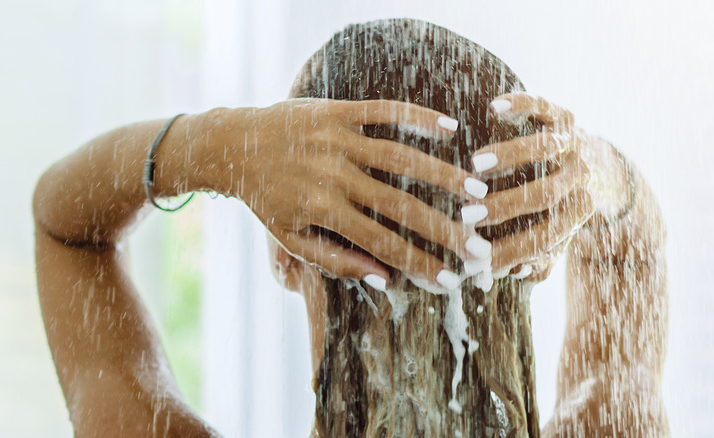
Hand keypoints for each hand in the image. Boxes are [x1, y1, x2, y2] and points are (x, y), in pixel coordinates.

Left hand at [207, 98, 490, 288]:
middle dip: (444, 229)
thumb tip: (384, 277)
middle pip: (400, 205)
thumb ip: (336, 260)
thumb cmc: (267, 199)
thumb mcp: (291, 238)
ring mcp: (337, 138)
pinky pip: (383, 110)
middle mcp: (334, 174)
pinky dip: (417, 117)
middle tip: (480, 246)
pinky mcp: (337, 110)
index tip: (451, 280)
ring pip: (400, 158)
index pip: (382, 243)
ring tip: (478, 191)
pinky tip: (450, 127)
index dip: (418, 263)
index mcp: (324, 210)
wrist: (233, 145)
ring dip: (442, 174)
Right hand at [465, 93, 593, 281]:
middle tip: (467, 214)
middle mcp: (579, 176)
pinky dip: (520, 104)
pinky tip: (494, 108)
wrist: (582, 160)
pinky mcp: (559, 112)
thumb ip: (529, 257)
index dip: (511, 249)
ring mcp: (572, 141)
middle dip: (504, 206)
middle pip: (545, 195)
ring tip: (475, 166)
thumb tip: (508, 272)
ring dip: (510, 157)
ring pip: (545, 148)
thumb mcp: (542, 234)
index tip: (475, 256)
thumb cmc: (546, 208)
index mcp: (576, 212)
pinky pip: (542, 105)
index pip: (545, 236)